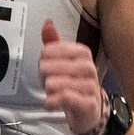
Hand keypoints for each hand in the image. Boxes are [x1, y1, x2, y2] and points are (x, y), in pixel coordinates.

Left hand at [39, 19, 105, 134]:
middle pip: (51, 66)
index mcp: (82, 53)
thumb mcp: (63, 62)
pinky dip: (52, 101)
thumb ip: (53, 43)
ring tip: (49, 93)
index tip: (45, 67)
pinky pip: (66, 97)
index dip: (43, 60)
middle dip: (43, 76)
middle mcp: (88, 67)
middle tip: (45, 82)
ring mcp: (90, 85)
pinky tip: (49, 103)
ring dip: (48, 90)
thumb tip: (47, 23)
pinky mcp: (89, 103)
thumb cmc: (74, 85)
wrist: (88, 112)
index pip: (51, 50)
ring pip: (58, 82)